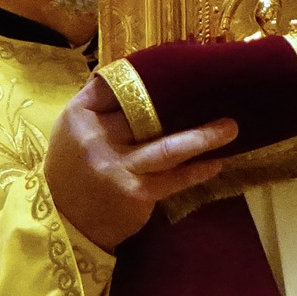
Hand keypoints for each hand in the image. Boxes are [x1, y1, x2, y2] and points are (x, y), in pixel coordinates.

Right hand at [45, 74, 237, 251]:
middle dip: (183, 103)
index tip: (184, 69)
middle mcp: (98, 140)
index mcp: (81, 118)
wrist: (65, 226)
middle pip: (148, 113)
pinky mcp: (137, 194)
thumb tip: (135, 69)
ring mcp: (119, 169)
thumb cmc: (74, 171)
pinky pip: (175, 179)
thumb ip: (100, 100)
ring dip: (204, 138)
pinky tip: (216, 163)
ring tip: (231, 128)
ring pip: (169, 147)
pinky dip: (197, 171)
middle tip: (220, 91)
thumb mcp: (74, 130)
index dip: (149, 77)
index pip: (118, 87)